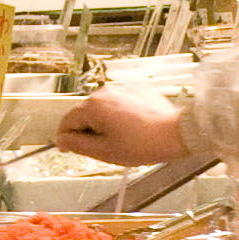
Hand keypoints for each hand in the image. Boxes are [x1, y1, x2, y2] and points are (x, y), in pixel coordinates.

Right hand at [56, 87, 184, 167]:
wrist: (176, 133)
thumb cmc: (143, 144)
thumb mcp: (105, 152)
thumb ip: (78, 144)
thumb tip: (62, 140)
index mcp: (93, 106)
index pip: (67, 121)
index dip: (67, 137)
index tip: (69, 149)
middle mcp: (104, 91)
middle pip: (86, 113)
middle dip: (90, 130)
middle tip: (104, 148)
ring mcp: (121, 88)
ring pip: (103, 107)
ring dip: (105, 121)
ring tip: (123, 138)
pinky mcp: (136, 88)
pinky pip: (120, 102)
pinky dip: (121, 114)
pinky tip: (133, 127)